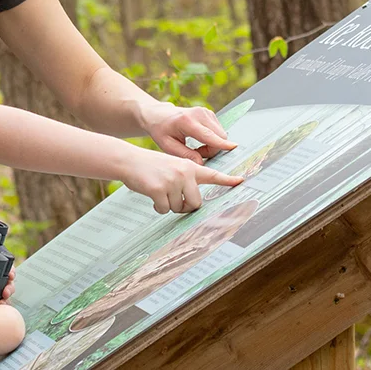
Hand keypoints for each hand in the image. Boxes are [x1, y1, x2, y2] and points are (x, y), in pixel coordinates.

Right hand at [121, 148, 243, 213]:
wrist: (129, 161)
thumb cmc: (150, 167)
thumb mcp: (172, 167)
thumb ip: (186, 180)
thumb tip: (193, 204)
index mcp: (189, 167)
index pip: (213, 175)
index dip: (227, 180)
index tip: (241, 181)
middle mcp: (184, 173)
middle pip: (195, 203)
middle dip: (184, 206)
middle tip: (173, 199)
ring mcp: (172, 181)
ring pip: (178, 208)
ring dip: (168, 205)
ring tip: (159, 192)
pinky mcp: (159, 189)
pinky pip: (164, 209)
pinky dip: (157, 207)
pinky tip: (151, 196)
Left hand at [140, 103, 236, 163]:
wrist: (159, 115)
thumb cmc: (161, 130)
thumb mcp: (167, 146)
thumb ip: (185, 155)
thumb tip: (202, 164)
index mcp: (187, 121)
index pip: (208, 135)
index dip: (221, 144)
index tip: (234, 148)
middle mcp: (199, 114)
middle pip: (219, 137)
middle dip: (212, 150)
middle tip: (195, 153)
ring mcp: (206, 112)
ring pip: (221, 135)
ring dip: (212, 145)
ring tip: (195, 147)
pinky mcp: (209, 113)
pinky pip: (219, 132)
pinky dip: (212, 139)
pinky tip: (199, 140)